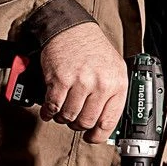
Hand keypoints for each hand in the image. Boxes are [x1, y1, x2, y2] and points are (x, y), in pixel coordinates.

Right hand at [38, 21, 127, 143]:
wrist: (71, 28)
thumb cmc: (92, 48)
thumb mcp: (113, 68)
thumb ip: (112, 93)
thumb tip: (105, 121)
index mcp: (117, 83)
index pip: (109, 120)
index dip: (98, 135)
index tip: (92, 137)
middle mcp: (101, 83)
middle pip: (86, 121)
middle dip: (77, 125)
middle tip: (74, 120)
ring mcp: (80, 82)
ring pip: (69, 117)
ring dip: (62, 118)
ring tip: (62, 112)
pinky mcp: (60, 80)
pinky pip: (53, 107)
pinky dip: (49, 112)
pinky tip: (49, 109)